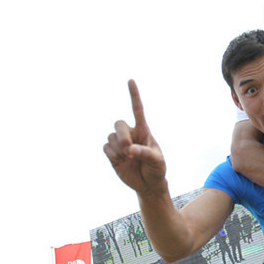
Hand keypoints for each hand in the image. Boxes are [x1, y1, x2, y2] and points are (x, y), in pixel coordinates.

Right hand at [103, 80, 166, 196]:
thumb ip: (145, 153)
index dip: (134, 95)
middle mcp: (131, 133)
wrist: (148, 183)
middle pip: (119, 124)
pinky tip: (121, 161)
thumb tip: (130, 149)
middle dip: (122, 136)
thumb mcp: (157, 161)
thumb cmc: (156, 168)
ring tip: (128, 159)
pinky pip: (106, 148)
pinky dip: (113, 155)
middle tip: (129, 150)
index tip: (130, 81)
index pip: (138, 110)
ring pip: (111, 137)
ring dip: (119, 149)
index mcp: (144, 131)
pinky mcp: (112, 153)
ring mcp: (120, 143)